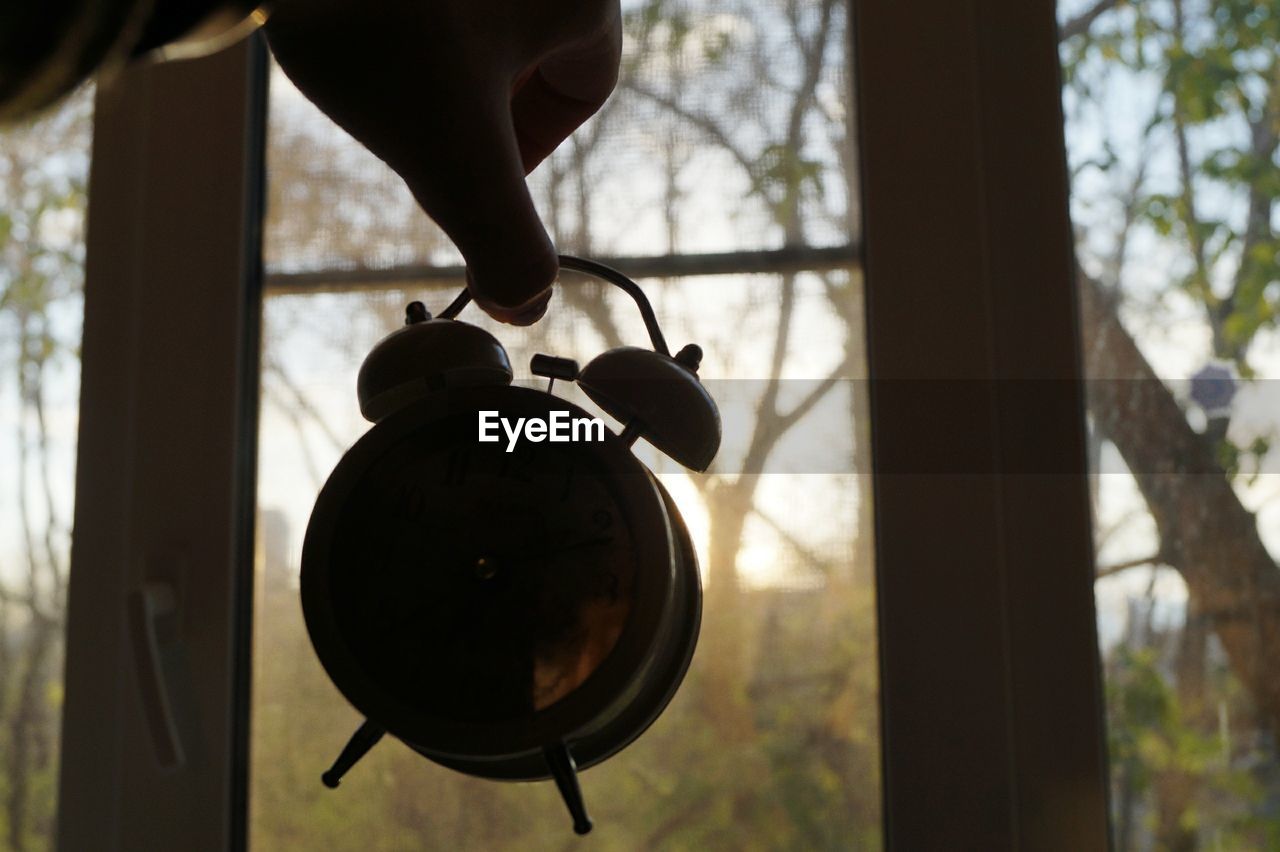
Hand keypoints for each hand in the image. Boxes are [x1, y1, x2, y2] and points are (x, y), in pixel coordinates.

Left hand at [265, 0, 621, 323]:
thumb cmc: (380, 28)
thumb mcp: (455, 160)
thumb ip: (505, 244)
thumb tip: (529, 308)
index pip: (586, 83)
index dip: (535, 144)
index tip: (475, 170)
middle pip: (529, 47)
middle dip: (479, 102)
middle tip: (422, 133)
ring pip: (474, 17)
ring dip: (436, 62)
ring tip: (378, 84)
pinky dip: (395, 22)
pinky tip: (349, 35)